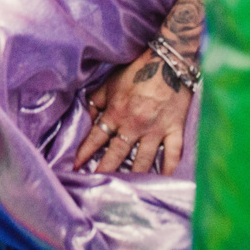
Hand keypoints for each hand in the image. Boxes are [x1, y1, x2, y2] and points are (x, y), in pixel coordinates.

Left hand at [75, 49, 193, 174]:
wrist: (169, 61)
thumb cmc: (137, 70)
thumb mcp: (110, 83)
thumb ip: (96, 101)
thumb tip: (86, 119)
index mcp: (116, 112)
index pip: (96, 138)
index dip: (84, 153)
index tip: (75, 167)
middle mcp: (134, 125)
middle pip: (117, 154)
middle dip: (105, 170)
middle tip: (96, 184)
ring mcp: (155, 130)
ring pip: (143, 160)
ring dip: (133, 175)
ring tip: (125, 188)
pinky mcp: (175, 130)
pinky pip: (172, 154)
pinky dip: (168, 169)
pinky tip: (163, 182)